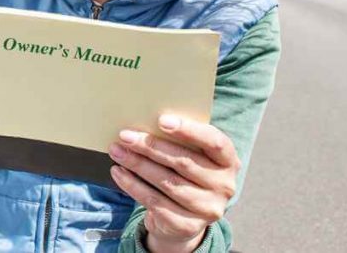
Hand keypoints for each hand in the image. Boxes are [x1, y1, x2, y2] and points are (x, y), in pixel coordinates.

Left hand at [107, 115, 240, 252]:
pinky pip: (155, 202)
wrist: (183, 219)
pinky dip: (133, 185)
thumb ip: (179, 141)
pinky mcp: (187, 226)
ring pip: (167, 182)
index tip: (162, 121)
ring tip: (117, 151)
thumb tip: (145, 122)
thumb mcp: (191, 156)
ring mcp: (207, 208)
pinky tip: (118, 172)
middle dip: (150, 146)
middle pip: (183, 162)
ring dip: (137, 164)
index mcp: (228, 161)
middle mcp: (224, 186)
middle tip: (125, 136)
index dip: (189, 130)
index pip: (215, 142)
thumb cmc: (184, 175)